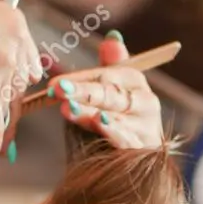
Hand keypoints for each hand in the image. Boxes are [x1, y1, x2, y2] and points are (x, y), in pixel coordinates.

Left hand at [46, 32, 164, 148]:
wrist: (132, 166)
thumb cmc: (116, 123)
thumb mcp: (108, 94)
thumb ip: (109, 68)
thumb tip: (112, 38)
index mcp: (135, 82)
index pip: (106, 76)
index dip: (79, 79)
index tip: (55, 84)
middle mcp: (145, 103)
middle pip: (110, 94)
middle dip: (82, 91)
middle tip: (58, 90)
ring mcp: (147, 127)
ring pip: (115, 116)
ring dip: (90, 112)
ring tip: (69, 107)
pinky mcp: (145, 149)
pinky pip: (126, 139)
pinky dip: (113, 131)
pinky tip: (100, 123)